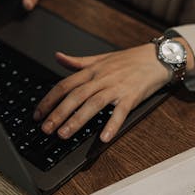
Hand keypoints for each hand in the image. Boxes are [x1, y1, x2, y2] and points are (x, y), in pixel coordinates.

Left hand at [34, 44, 171, 143]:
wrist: (157, 57)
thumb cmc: (129, 60)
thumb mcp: (101, 58)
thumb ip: (78, 61)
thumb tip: (58, 56)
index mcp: (91, 70)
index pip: (65, 85)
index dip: (49, 100)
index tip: (38, 114)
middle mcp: (101, 78)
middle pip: (75, 96)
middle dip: (58, 113)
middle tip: (45, 129)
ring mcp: (116, 87)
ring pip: (92, 104)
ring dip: (77, 120)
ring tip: (64, 134)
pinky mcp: (132, 96)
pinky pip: (120, 112)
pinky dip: (111, 125)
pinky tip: (103, 137)